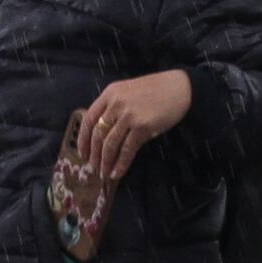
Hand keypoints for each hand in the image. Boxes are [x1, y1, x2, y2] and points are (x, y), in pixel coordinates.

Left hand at [65, 70, 195, 194]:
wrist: (179, 88)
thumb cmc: (155, 90)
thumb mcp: (128, 92)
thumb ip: (114, 107)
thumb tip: (103, 132)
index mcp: (110, 94)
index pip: (89, 119)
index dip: (83, 139)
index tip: (82, 153)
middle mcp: (116, 104)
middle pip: (98, 134)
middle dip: (94, 154)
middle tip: (93, 168)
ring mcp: (129, 116)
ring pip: (110, 144)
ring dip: (105, 162)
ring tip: (104, 174)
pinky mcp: (143, 127)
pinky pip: (127, 150)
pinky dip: (121, 163)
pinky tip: (117, 173)